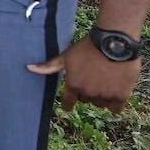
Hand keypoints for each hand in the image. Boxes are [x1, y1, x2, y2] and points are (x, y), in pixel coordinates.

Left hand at [27, 37, 141, 112]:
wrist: (114, 40)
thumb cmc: (88, 46)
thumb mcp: (66, 55)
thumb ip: (49, 66)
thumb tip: (28, 68)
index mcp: (73, 85)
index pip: (68, 103)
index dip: (69, 103)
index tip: (69, 105)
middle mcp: (87, 93)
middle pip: (86, 100)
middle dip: (88, 92)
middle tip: (93, 78)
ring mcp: (104, 95)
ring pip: (101, 104)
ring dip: (102, 97)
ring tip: (105, 80)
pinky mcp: (121, 96)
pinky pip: (115, 108)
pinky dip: (115, 102)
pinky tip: (115, 90)